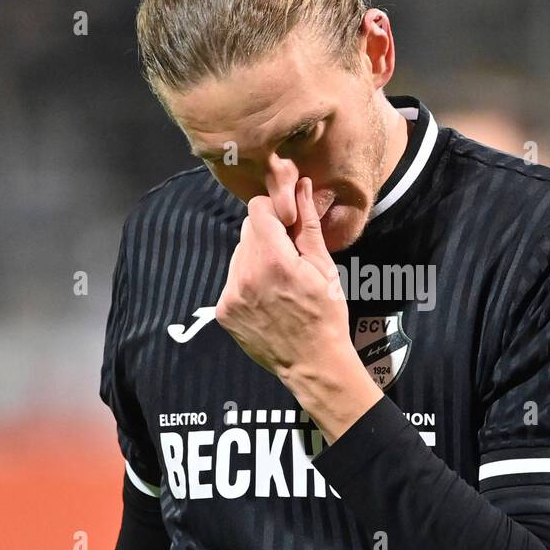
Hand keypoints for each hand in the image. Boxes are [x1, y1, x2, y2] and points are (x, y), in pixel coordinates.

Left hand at [216, 169, 382, 442]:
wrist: (313, 364)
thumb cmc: (326, 314)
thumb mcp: (324, 267)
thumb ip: (307, 224)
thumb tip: (301, 186)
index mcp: (273, 259)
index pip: (257, 209)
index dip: (275, 211)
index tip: (289, 224)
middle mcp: (245, 274)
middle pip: (248, 231)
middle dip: (268, 235)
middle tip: (290, 258)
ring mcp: (230, 294)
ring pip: (239, 255)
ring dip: (256, 258)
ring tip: (280, 283)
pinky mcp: (223, 311)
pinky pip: (232, 280)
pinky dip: (247, 282)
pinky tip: (267, 299)